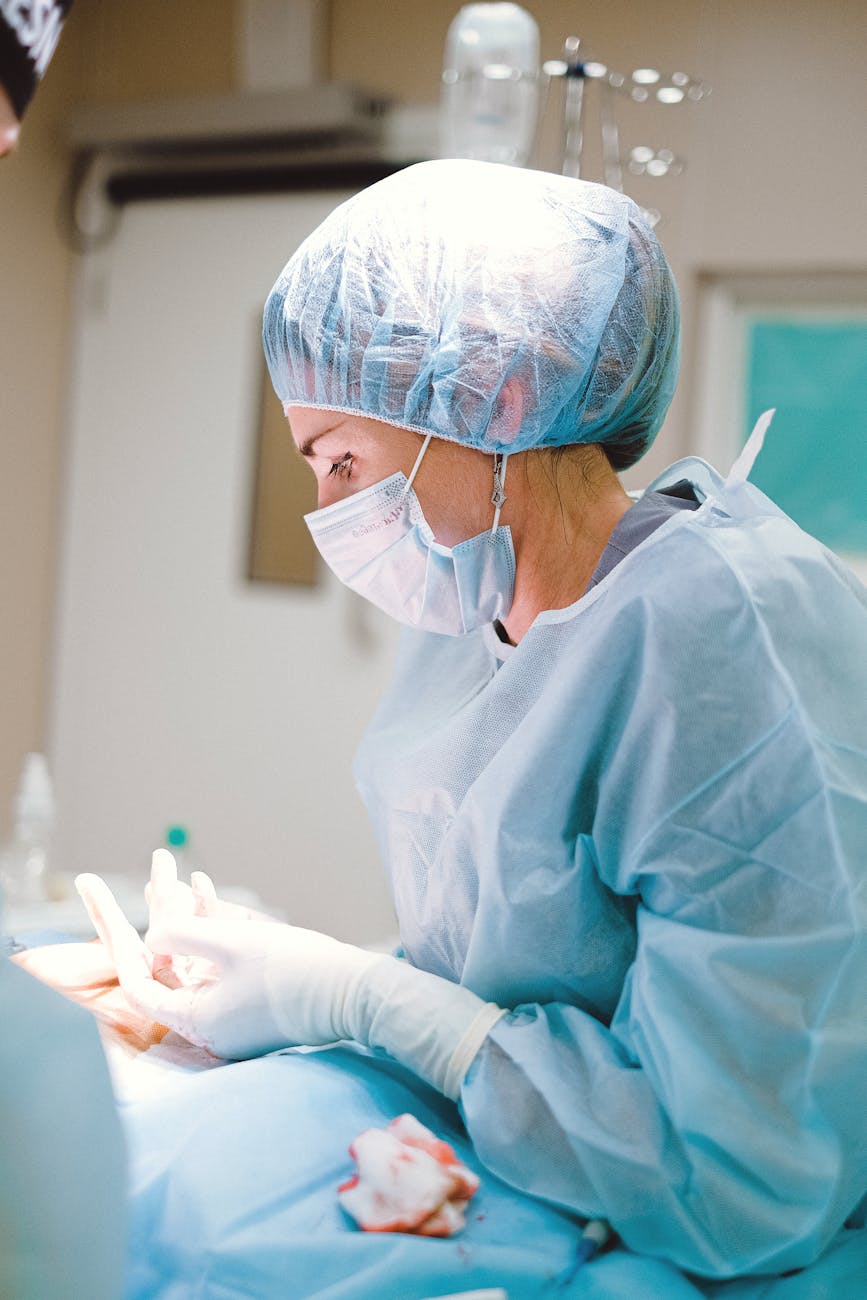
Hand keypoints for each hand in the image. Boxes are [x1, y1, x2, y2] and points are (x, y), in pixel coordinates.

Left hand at [75, 859, 384, 1059]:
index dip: (127, 944)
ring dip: (189, 915)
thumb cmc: (296, 971)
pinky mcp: (256, 1000)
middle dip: (164, 915)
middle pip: (172, 964)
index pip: (142, 986)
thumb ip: (181, 933)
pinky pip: (222, 961)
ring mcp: (235, 1013)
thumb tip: (151, 935)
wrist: (358, 992)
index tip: (113, 908)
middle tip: (150, 872)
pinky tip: (205, 891)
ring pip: (198, 958)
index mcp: (198, 1021)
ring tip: (170, 871)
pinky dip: (215, 929)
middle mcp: (212, 1023)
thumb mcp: (232, 944)